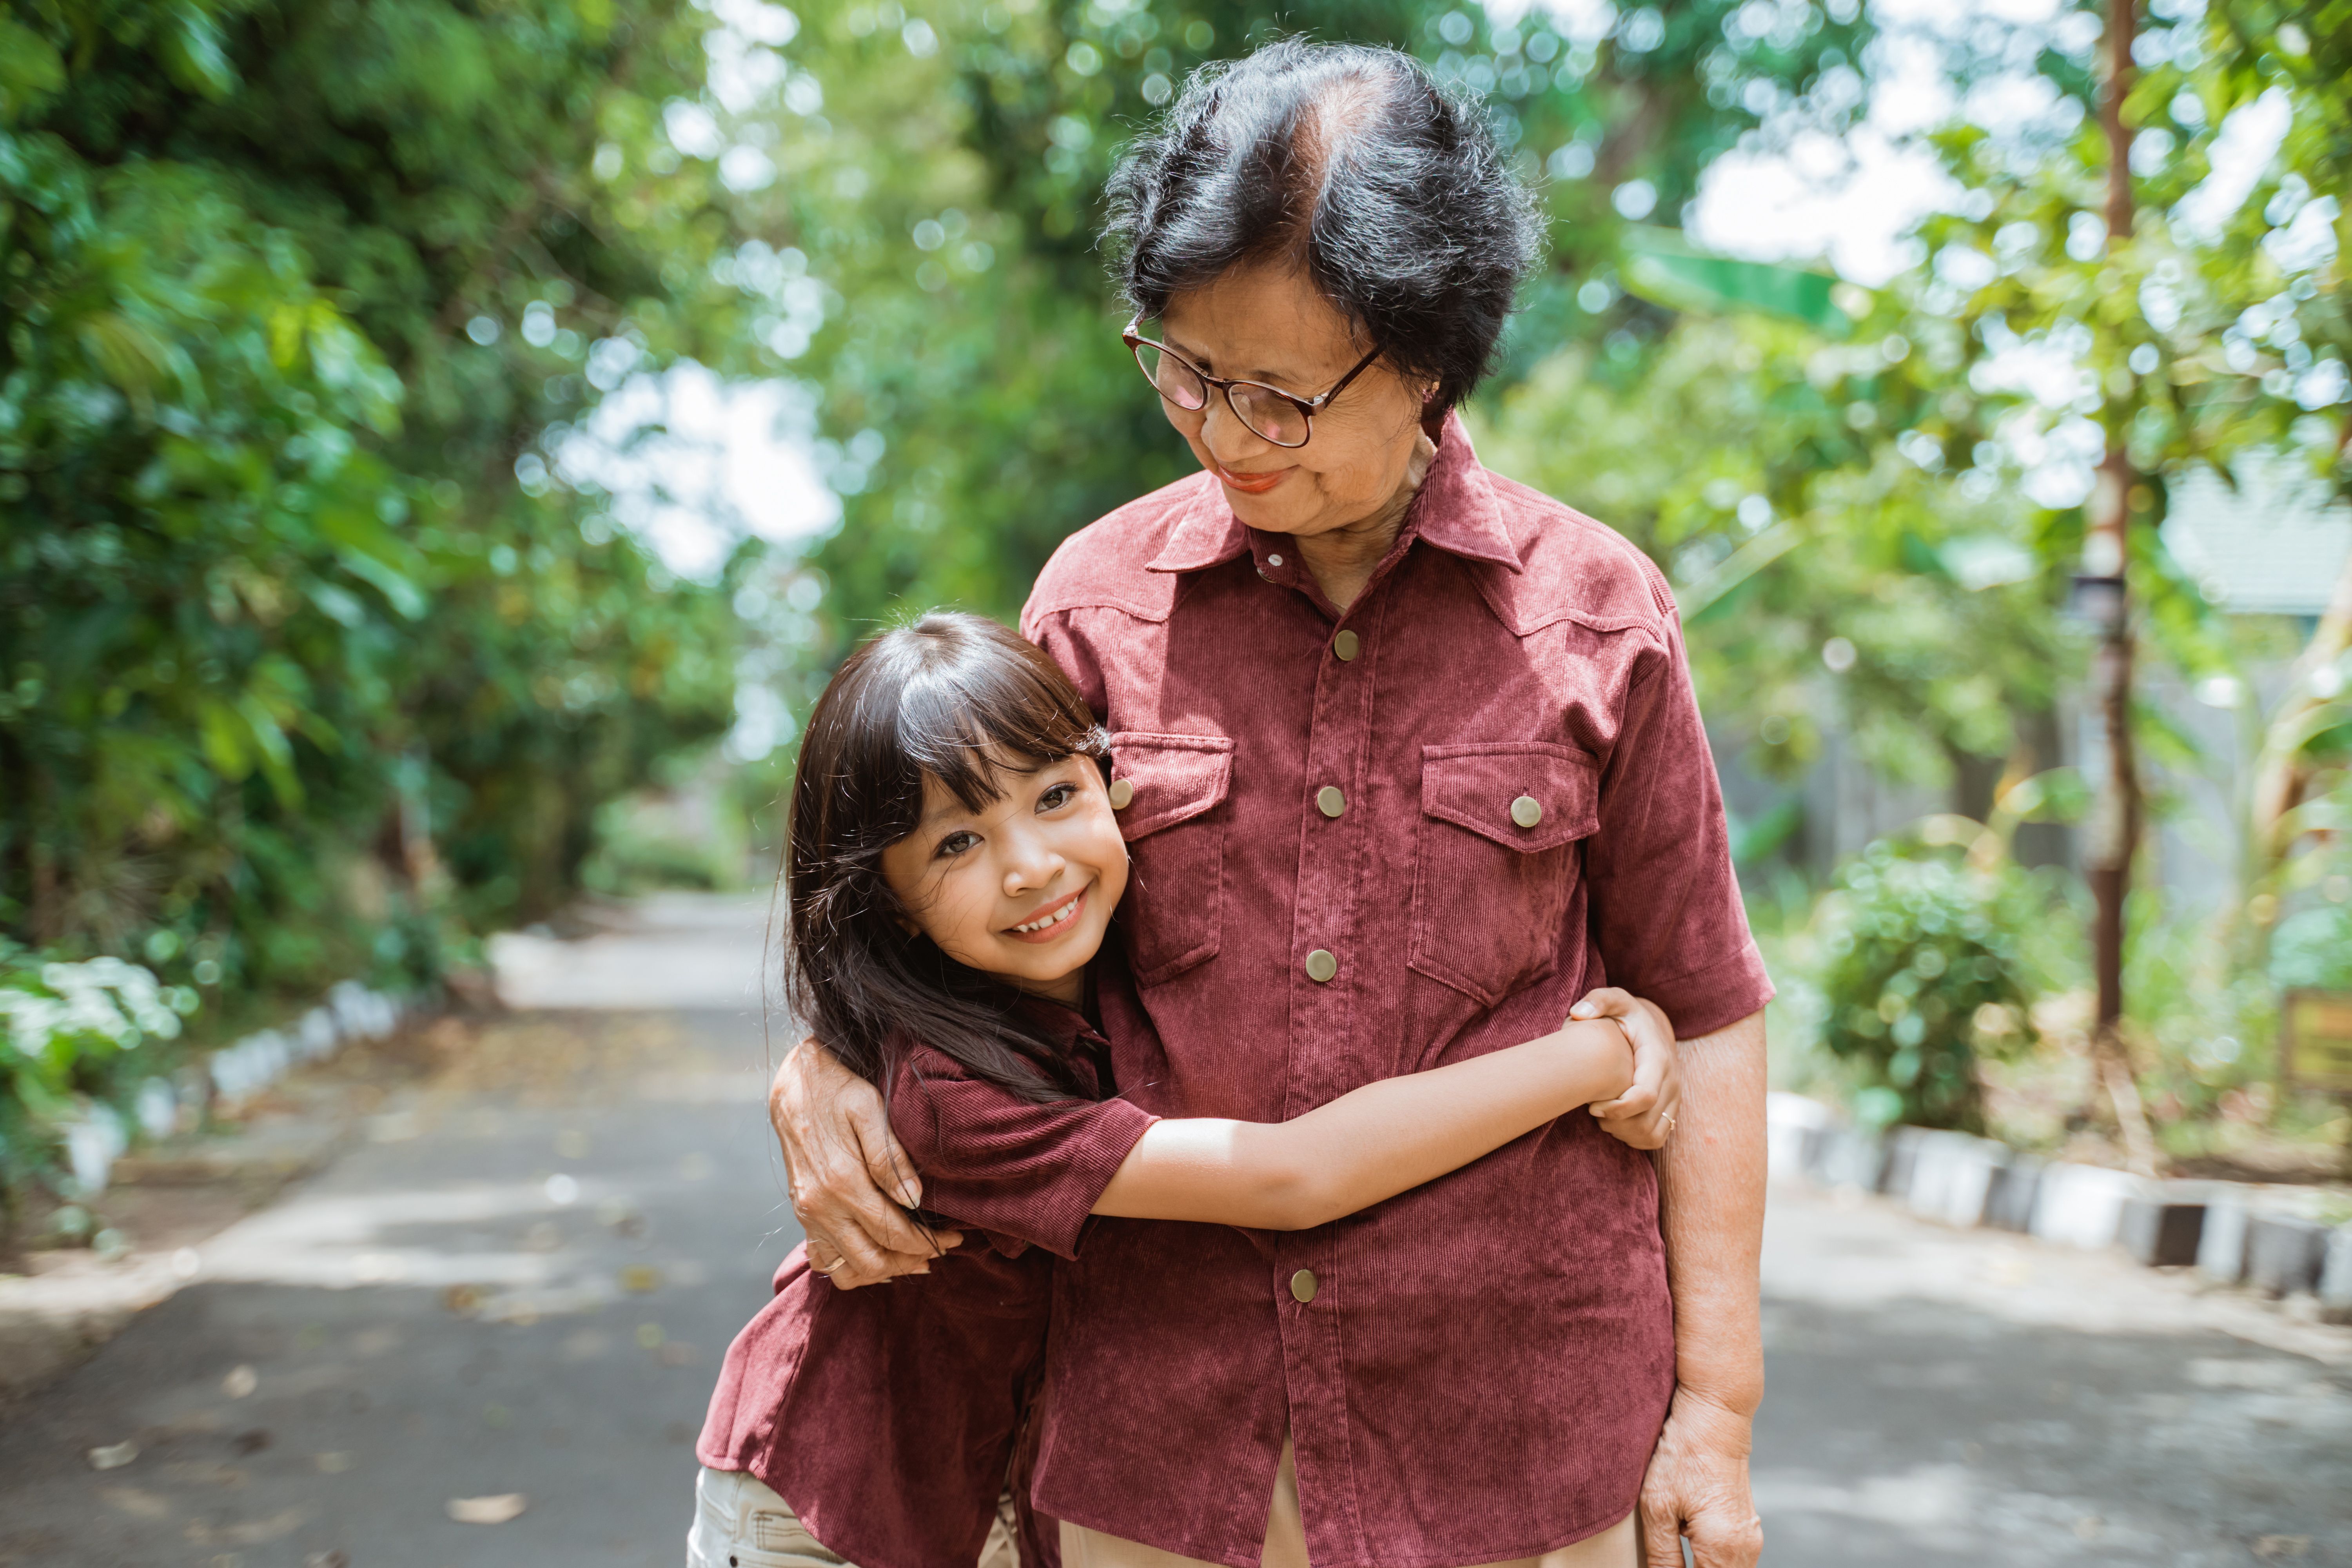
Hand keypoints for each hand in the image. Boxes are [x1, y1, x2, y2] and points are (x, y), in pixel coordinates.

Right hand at [769, 1037, 960, 1287]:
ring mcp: (808, 1214)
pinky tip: (876, 1256)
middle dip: (910, 1261)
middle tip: (941, 1248)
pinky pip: (823, 1259)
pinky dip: (850, 1267)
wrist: (796, 1084)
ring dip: (882, 1270)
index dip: (928, 1242)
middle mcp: (821, 1206)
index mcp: (842, 1182)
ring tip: (913, 1259)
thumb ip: (890, 1157)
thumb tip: (914, 1198)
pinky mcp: (802, 1212)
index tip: (954, 1237)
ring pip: (846, 1269)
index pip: (893, 1233)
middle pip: (872, 1260)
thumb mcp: (869, 1108)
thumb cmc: (839, 1090)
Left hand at [1570, 988, 1680, 1149]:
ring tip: (1603, 1117)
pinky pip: (1657, 1138)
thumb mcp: (1615, 1000)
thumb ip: (1598, 1000)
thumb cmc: (1627, 1015)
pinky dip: (1634, 1138)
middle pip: (1645, 1121)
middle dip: (1614, 1123)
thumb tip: (1578, 1013)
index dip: (1616, 1108)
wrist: (1653, 1026)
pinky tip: (1616, 1123)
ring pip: (1652, 1134)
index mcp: (1658, 1058)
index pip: (1644, 1096)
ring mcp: (1674, 1097)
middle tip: (1593, 1110)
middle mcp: (1672, 1081)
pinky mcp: (1671, 1108)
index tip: (1592, 1105)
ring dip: (1623, 1133)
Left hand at [1640, 1388, 1761, 1566]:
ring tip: (1671, 1554)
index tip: (1658, 1567)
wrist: (1715, 1415)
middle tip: (1663, 1559)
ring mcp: (1751, 1538)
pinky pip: (1731, 1561)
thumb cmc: (1683, 1455)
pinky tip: (1687, 1549)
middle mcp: (1745, 1548)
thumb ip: (1662, 1557)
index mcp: (1722, 1548)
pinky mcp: (1748, 1526)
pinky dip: (1710, 1563)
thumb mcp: (1658, 1507)